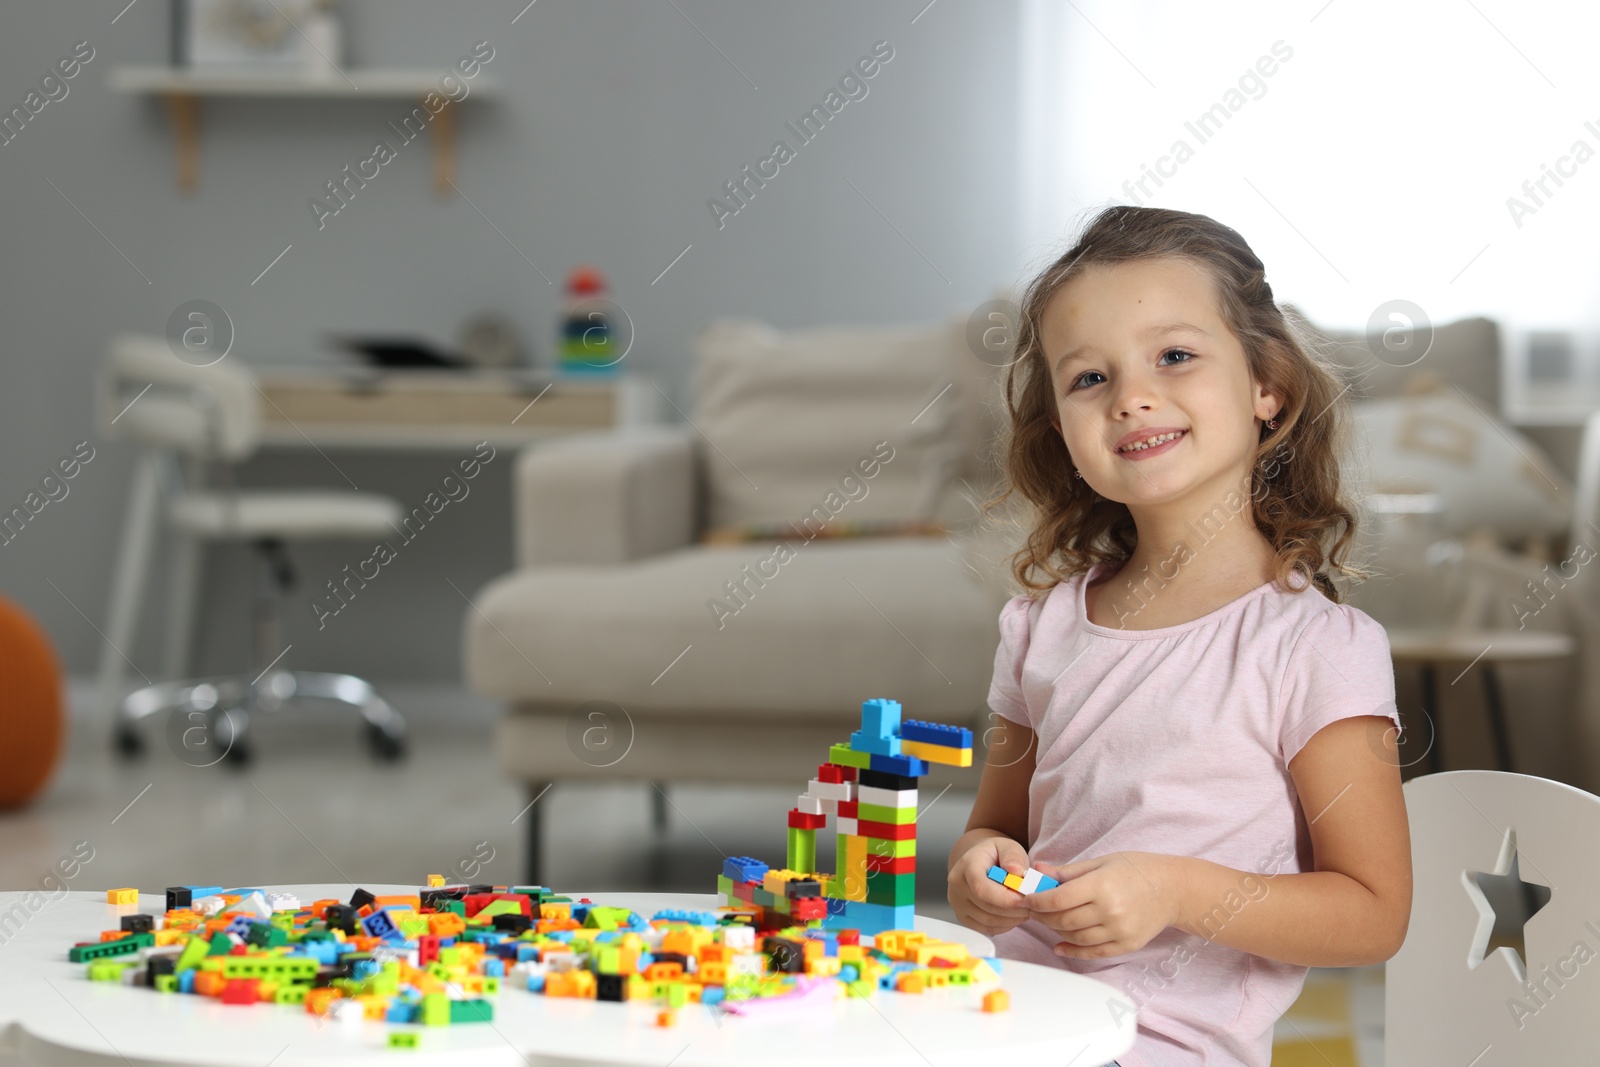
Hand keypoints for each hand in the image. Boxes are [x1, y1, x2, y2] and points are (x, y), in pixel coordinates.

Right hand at [947, 835, 1032, 937]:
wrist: (980, 861)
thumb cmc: (995, 854)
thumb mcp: (1007, 846)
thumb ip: (1013, 856)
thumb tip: (1016, 871)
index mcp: (966, 866)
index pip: (982, 888)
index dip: (1006, 898)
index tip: (1026, 899)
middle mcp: (957, 886)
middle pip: (988, 907)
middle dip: (1015, 909)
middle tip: (1033, 904)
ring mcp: (958, 904)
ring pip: (989, 921)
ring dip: (1012, 919)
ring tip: (1026, 908)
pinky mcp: (963, 917)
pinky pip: (987, 929)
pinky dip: (1005, 925)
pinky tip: (1014, 915)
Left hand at [1026, 851, 1183, 958]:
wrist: (1173, 889)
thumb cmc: (1136, 870)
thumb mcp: (1102, 862)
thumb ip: (1068, 871)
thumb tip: (1037, 870)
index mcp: (1101, 885)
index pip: (1058, 899)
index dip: (1036, 901)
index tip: (1026, 899)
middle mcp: (1109, 911)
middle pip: (1063, 920)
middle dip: (1042, 916)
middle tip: (1032, 910)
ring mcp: (1119, 931)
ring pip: (1075, 938)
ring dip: (1056, 931)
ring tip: (1048, 921)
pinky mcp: (1127, 945)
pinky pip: (1093, 953)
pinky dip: (1073, 951)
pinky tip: (1059, 946)